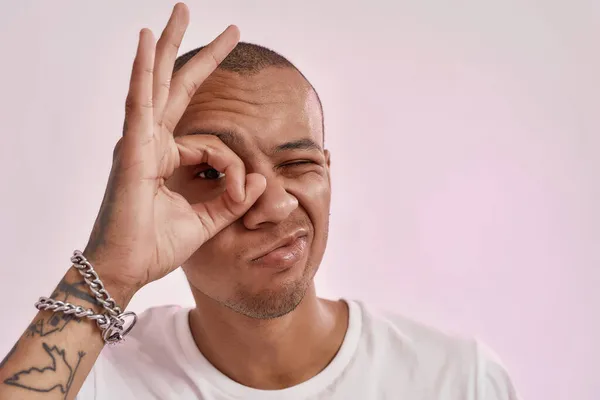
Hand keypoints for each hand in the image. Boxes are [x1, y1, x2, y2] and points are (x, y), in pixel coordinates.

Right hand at [82, 3, 265, 302]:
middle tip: (218, 25)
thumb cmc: (156, 247)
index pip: (214, 145)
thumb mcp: (207, 221)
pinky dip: (142, 70)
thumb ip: (233, 199)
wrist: (126, 270)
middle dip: (195, 54)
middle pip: (176, 88)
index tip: (247, 192)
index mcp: (168, 160)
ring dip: (169, 46)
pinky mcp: (131, 149)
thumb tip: (264, 179)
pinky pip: (139, 102)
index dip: (236, 166)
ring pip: (156, 83)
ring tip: (181, 11)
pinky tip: (147, 39)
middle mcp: (152, 144)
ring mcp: (139, 142)